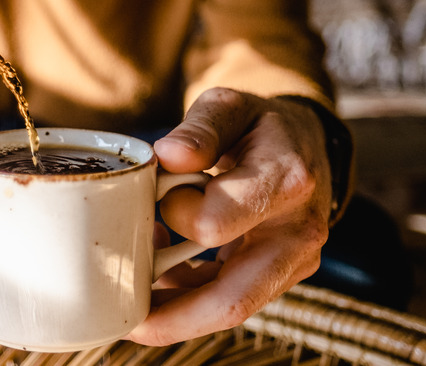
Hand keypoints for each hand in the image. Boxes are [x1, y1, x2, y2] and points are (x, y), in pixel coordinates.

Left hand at [128, 87, 332, 345]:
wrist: (304, 142)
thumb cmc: (259, 124)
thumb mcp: (230, 106)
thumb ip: (201, 127)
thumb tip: (169, 156)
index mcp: (286, 180)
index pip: (214, 224)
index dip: (174, 215)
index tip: (159, 193)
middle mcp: (299, 231)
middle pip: (232, 300)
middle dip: (170, 318)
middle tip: (121, 318)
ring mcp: (293, 260)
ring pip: (231, 309)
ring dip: (176, 312)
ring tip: (132, 293)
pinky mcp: (280, 274)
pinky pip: (232, 300)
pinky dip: (191, 296)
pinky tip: (163, 273)